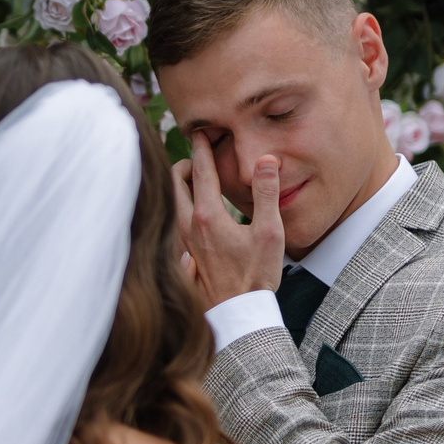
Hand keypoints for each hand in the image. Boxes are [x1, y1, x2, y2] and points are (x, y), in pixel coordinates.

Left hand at [171, 133, 283, 310]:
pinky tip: (197, 207)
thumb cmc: (256, 275)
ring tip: (197, 174)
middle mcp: (189, 224)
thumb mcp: (270, 232)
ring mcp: (183, 239)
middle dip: (186, 162)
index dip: (202, 147)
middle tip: (200, 152)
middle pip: (176, 181)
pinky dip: (183, 202)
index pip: (200, 170)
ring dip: (183, 182)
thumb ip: (266, 193)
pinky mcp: (185, 252)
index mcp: (208, 215)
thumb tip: (265, 159)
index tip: (202, 131)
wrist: (238, 313)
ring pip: (174, 200)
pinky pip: (177, 218)